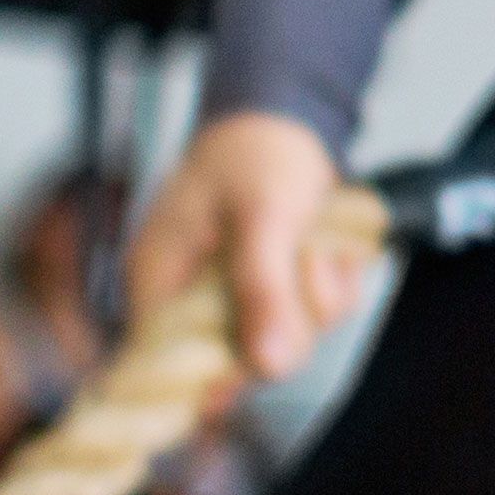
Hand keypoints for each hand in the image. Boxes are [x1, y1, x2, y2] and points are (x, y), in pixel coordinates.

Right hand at [125, 111, 367, 378]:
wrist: (285, 120)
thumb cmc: (256, 155)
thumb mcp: (262, 216)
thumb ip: (261, 288)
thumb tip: (267, 367)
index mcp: (159, 285)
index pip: (175, 369)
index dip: (225, 373)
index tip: (273, 346)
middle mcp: (190, 304)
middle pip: (246, 361)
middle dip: (294, 314)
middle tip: (307, 257)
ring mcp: (233, 301)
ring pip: (289, 340)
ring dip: (321, 295)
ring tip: (317, 243)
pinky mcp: (273, 294)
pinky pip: (314, 317)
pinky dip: (336, 285)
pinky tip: (333, 248)